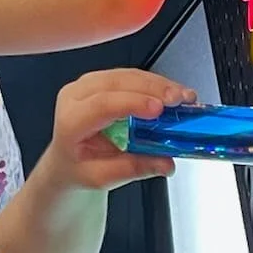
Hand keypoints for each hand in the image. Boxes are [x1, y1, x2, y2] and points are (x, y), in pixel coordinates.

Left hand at [42, 67, 197, 191]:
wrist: (68, 160)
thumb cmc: (78, 167)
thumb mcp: (103, 177)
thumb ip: (134, 169)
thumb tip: (164, 164)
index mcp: (70, 121)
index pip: (101, 105)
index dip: (132, 103)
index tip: (158, 109)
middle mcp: (75, 96)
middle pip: (117, 83)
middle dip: (153, 89)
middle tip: (180, 100)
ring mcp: (88, 84)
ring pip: (126, 74)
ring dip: (158, 84)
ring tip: (183, 97)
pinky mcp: (103, 80)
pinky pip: (131, 75)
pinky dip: (154, 83)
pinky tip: (171, 93)